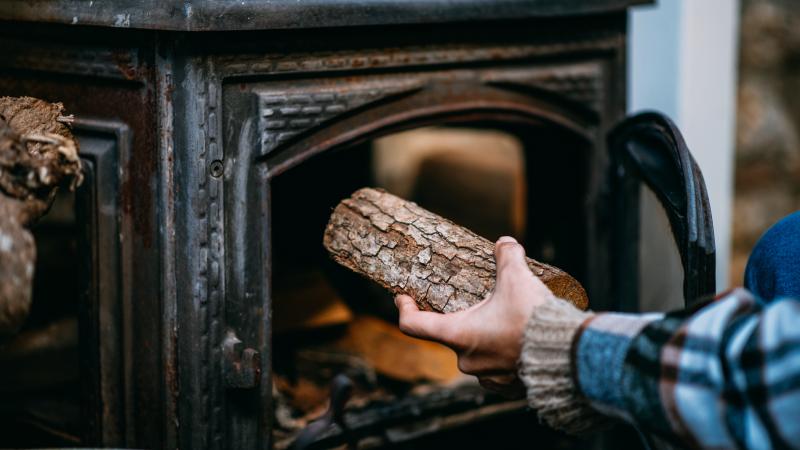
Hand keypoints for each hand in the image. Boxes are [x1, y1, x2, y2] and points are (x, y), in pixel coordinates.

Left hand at [395, 236, 553, 396]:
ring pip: (476, 353)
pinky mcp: (508, 388)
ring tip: (505, 322)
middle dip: (463, 318)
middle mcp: (467, 361)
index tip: (403, 297)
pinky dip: (502, 355)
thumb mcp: (517, 277)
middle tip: (482, 302)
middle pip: (451, 335)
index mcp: (459, 334)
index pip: (414, 325)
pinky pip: (496, 369)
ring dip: (484, 338)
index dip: (405, 308)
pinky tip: (518, 344)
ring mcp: (488, 377)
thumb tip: (504, 243)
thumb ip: (506, 255)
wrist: (569, 355)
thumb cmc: (535, 317)